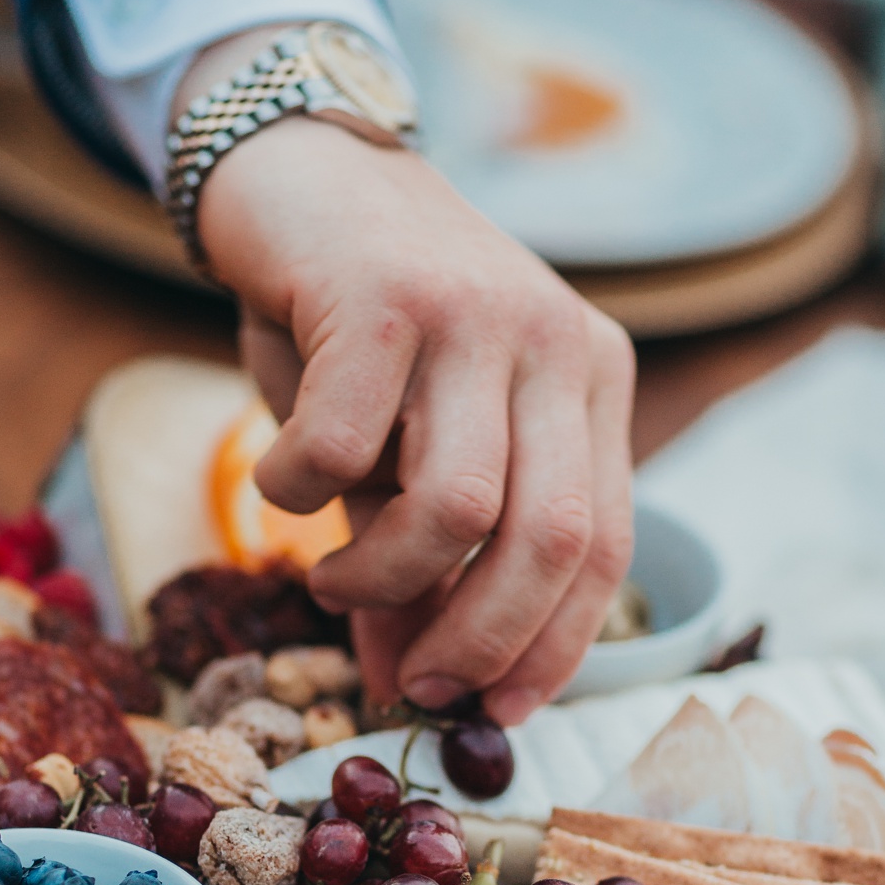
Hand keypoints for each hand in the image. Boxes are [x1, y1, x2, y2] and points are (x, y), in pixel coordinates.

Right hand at [189, 56, 634, 725]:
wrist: (298, 171)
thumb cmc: (360, 333)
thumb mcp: (409, 454)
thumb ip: (421, 567)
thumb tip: (407, 692)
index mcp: (590, 381)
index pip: (604, 548)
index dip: (553, 649)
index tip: (491, 713)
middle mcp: (556, 342)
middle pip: (549, 541)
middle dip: (478, 641)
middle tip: (413, 682)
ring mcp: (477, 312)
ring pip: (457, 508)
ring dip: (380, 579)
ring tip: (332, 583)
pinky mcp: (386, 293)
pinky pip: (343, 449)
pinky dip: (297, 494)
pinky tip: (280, 483)